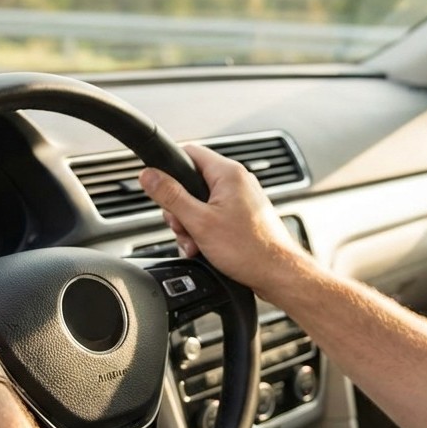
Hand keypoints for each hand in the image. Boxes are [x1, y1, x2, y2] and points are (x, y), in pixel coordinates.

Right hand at [139, 144, 308, 294]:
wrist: (277, 274)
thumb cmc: (249, 249)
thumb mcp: (199, 222)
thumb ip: (170, 196)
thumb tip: (148, 175)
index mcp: (228, 173)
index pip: (189, 153)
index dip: (169, 169)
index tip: (159, 187)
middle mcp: (237, 182)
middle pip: (191, 183)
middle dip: (180, 209)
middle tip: (183, 227)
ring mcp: (241, 200)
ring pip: (200, 204)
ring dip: (191, 225)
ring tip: (197, 243)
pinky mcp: (243, 217)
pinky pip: (214, 217)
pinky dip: (204, 232)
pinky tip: (205, 248)